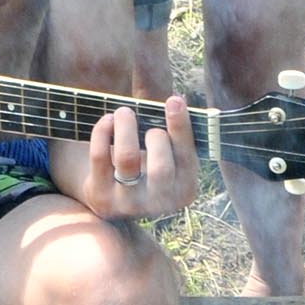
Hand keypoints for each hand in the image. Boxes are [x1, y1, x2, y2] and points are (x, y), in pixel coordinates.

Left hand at [81, 96, 195, 218]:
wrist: (111, 193)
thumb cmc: (147, 162)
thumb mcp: (168, 152)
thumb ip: (180, 132)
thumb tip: (204, 109)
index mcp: (184, 190)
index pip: (186, 159)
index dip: (180, 128)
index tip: (174, 100)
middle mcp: (158, 203)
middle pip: (161, 167)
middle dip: (155, 136)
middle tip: (148, 124)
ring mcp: (127, 203)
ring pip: (128, 158)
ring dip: (126, 127)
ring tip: (124, 112)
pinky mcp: (100, 197)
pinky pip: (100, 156)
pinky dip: (103, 131)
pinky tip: (108, 121)